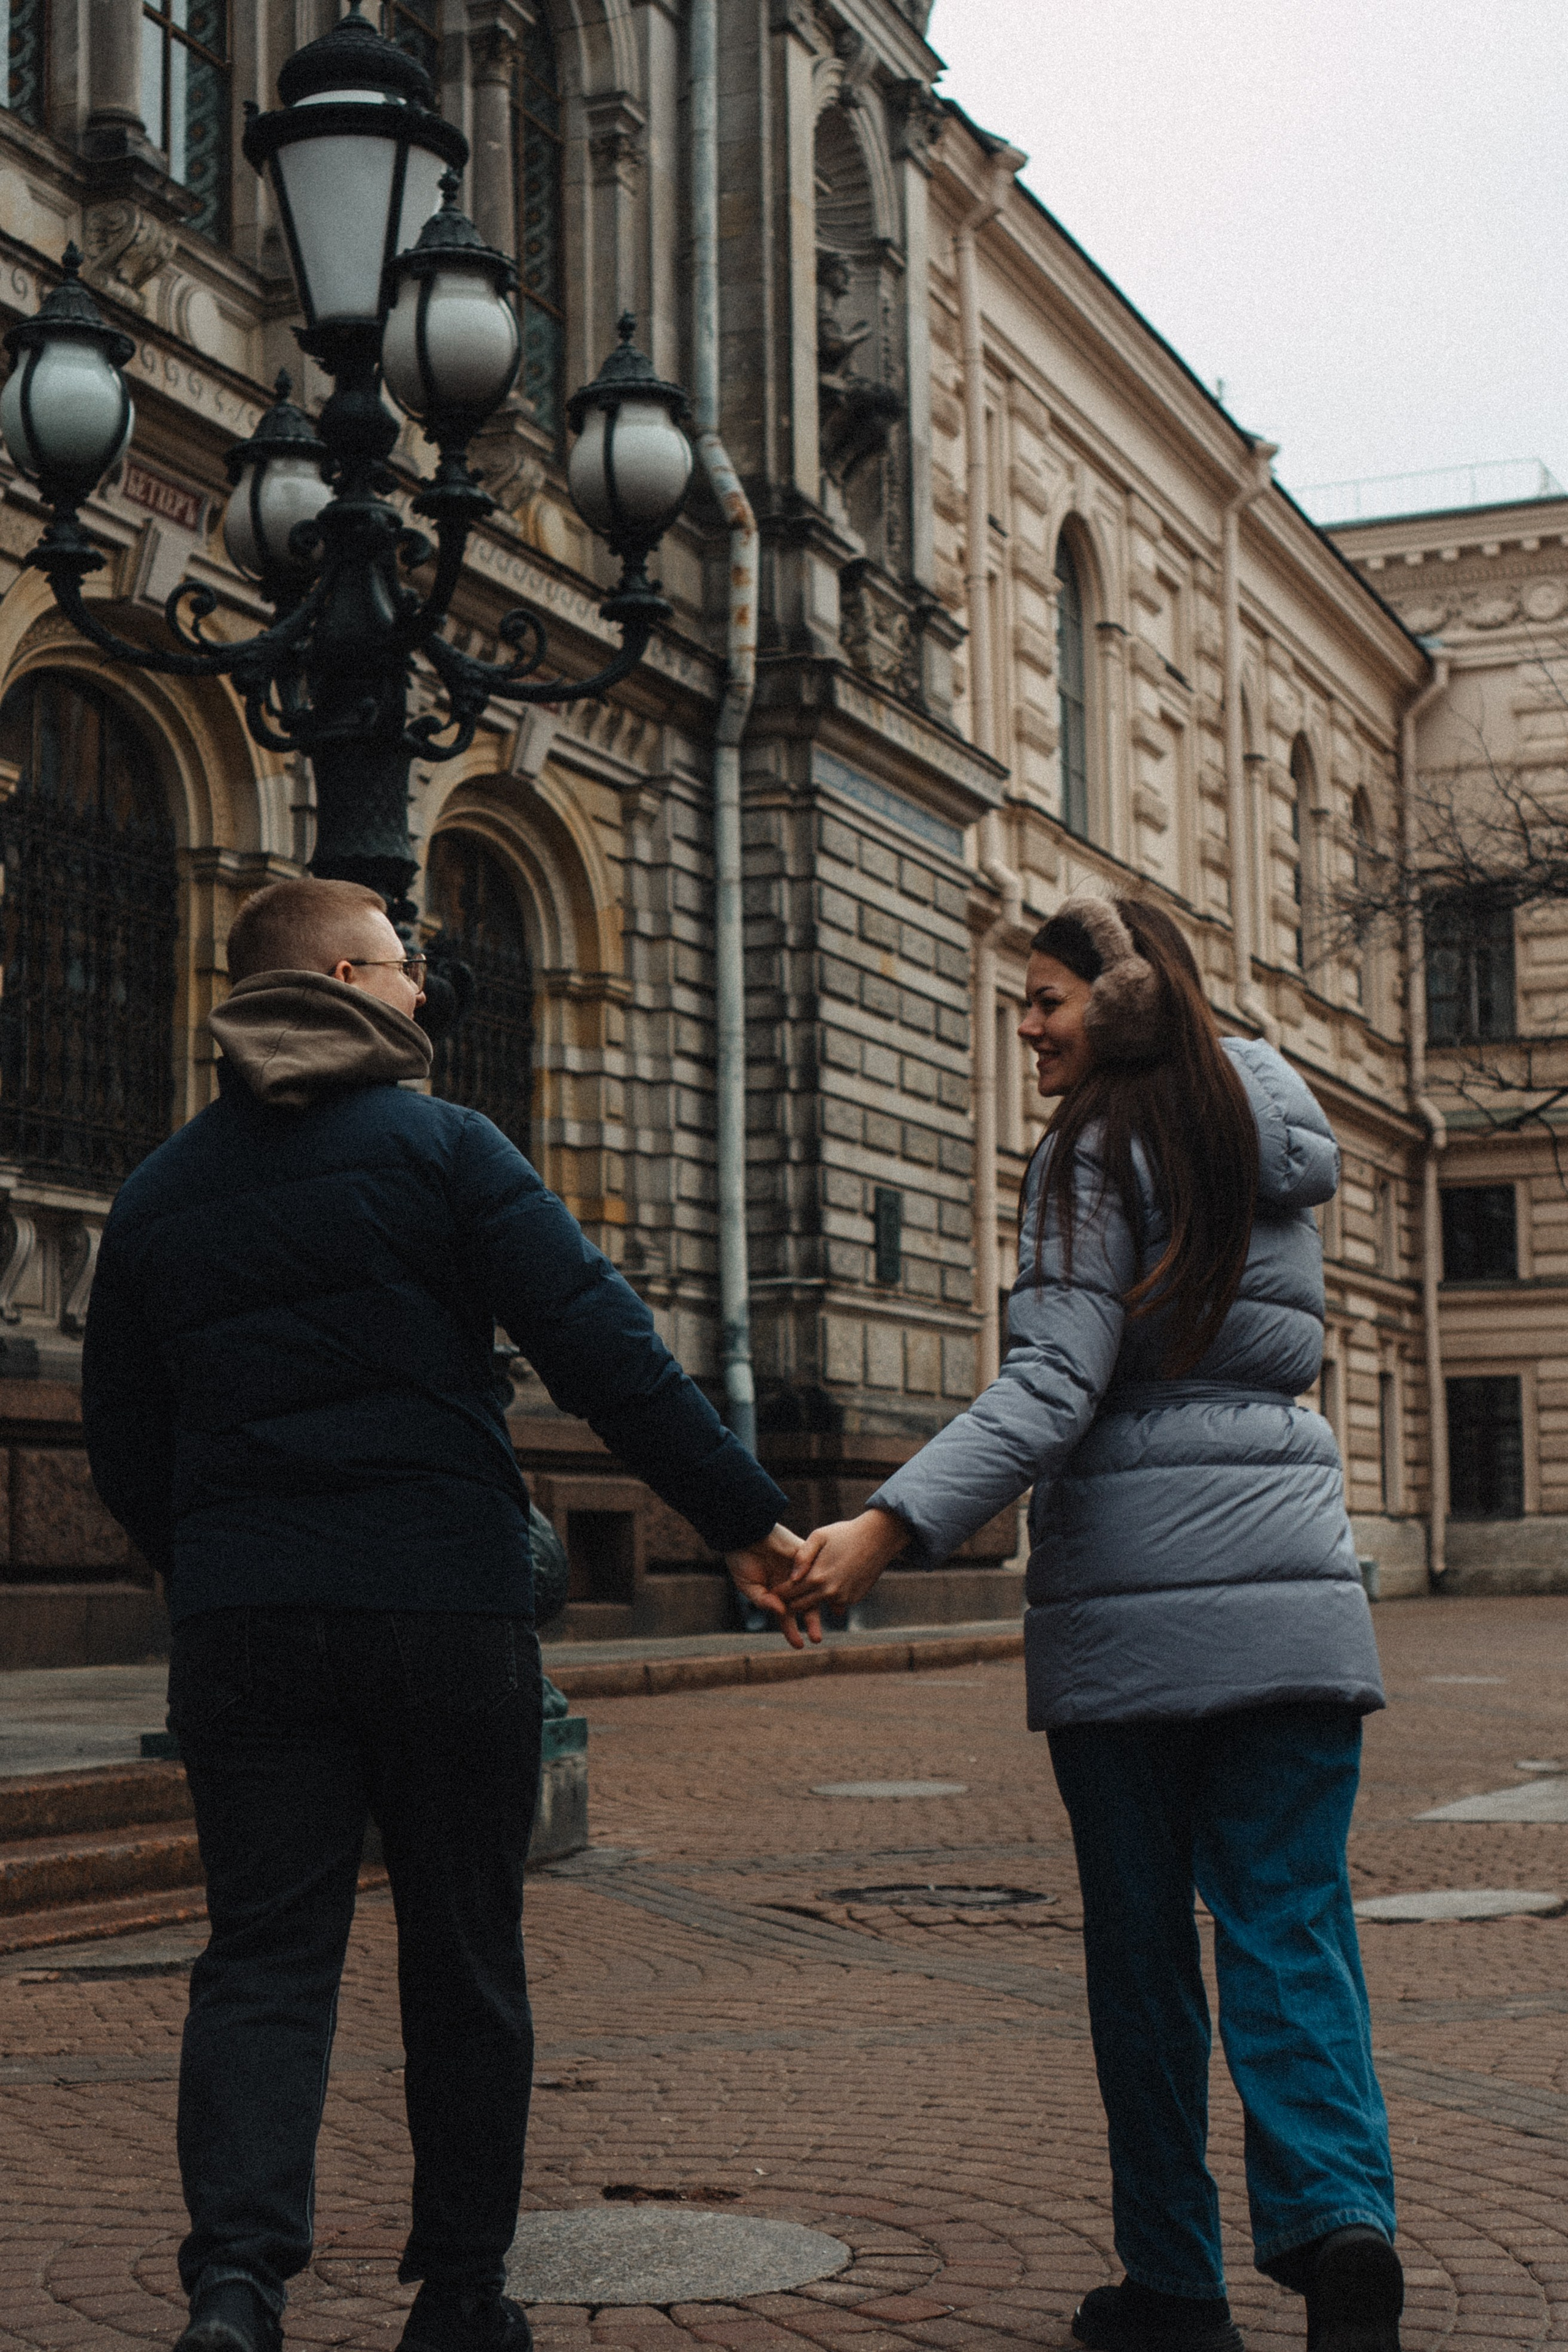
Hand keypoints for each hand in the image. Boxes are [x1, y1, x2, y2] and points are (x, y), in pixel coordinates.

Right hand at [725, 1523, 821, 1649]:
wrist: (743, 1532)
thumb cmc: (741, 1559)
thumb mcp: (748, 1586)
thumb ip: (763, 1601)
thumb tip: (781, 1613)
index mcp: (775, 1594)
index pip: (786, 1616)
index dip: (792, 1631)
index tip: (799, 1645)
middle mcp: (789, 1585)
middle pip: (805, 1606)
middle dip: (811, 1623)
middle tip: (817, 1639)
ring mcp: (797, 1571)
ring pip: (813, 1589)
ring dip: (821, 1603)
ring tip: (832, 1617)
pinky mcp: (803, 1555)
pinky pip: (814, 1568)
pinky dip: (820, 1580)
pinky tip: (828, 1590)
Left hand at [776, 1507, 909, 1615]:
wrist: (878, 1538)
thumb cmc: (845, 1533)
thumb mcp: (819, 1537)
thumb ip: (802, 1556)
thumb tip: (792, 1577)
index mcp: (816, 1576)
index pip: (789, 1593)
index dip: (778, 1593)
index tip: (771, 1591)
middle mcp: (829, 1592)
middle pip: (799, 1606)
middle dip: (790, 1601)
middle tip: (784, 1595)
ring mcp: (842, 1598)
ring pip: (817, 1606)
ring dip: (809, 1601)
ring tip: (804, 1590)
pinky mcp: (853, 1599)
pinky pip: (834, 1603)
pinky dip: (828, 1598)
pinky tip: (828, 1584)